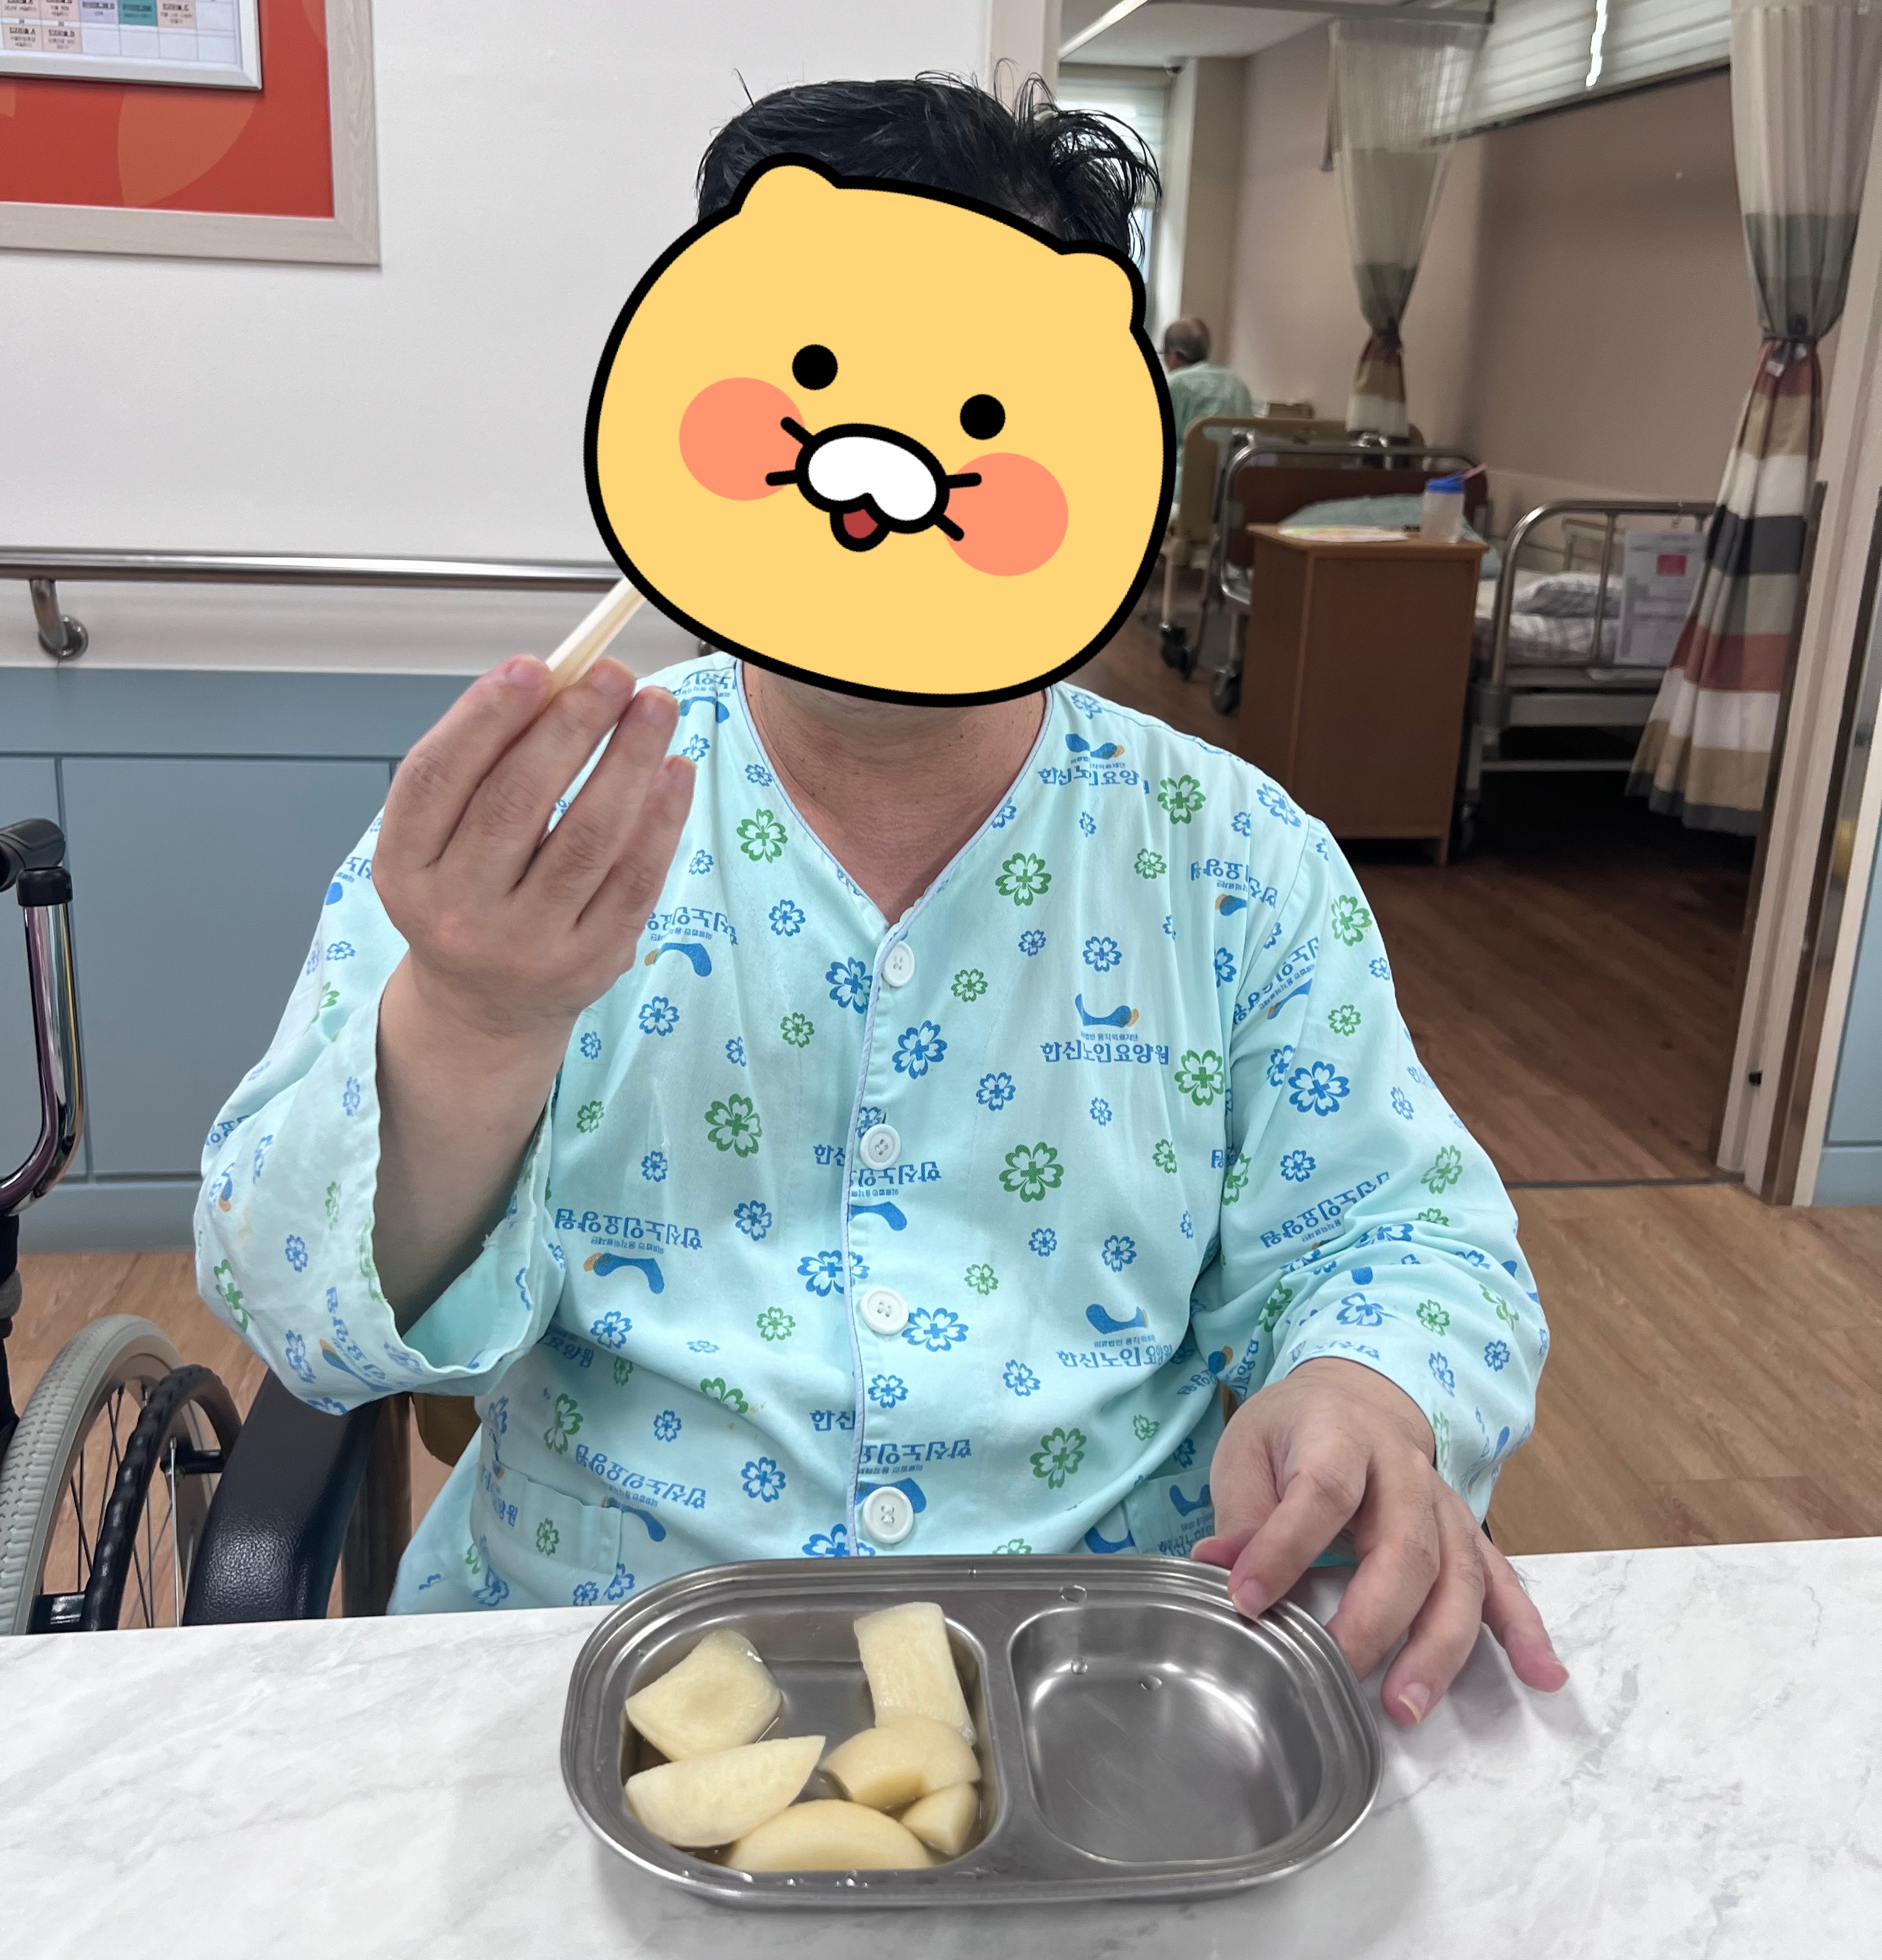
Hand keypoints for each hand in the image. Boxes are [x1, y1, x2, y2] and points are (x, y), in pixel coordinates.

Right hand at [374, 655, 692, 1054]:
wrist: (485, 1004)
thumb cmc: (470, 892)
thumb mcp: (444, 837)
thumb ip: (483, 764)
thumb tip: (551, 680)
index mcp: (404, 867)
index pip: (436, 779)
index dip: (483, 717)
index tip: (534, 666)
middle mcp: (456, 911)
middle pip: (515, 802)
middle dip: (571, 726)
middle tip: (614, 675)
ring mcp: (525, 944)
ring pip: (585, 839)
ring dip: (627, 761)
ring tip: (655, 707)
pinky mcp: (588, 963)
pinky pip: (633, 880)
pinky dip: (659, 818)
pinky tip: (673, 770)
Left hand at [1194, 1358, 1567, 1724]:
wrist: (1356, 1397)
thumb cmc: (1294, 1434)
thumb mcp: (1249, 1452)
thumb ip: (1243, 1512)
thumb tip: (1216, 1567)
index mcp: (1340, 1436)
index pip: (1322, 1492)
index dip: (1284, 1549)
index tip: (1246, 1601)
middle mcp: (1403, 1470)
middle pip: (1406, 1545)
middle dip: (1375, 1618)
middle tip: (1339, 1672)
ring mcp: (1442, 1503)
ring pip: (1459, 1574)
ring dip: (1440, 1645)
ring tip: (1408, 1706)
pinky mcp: (1465, 1533)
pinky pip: (1501, 1580)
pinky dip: (1525, 1630)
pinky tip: (1543, 1676)